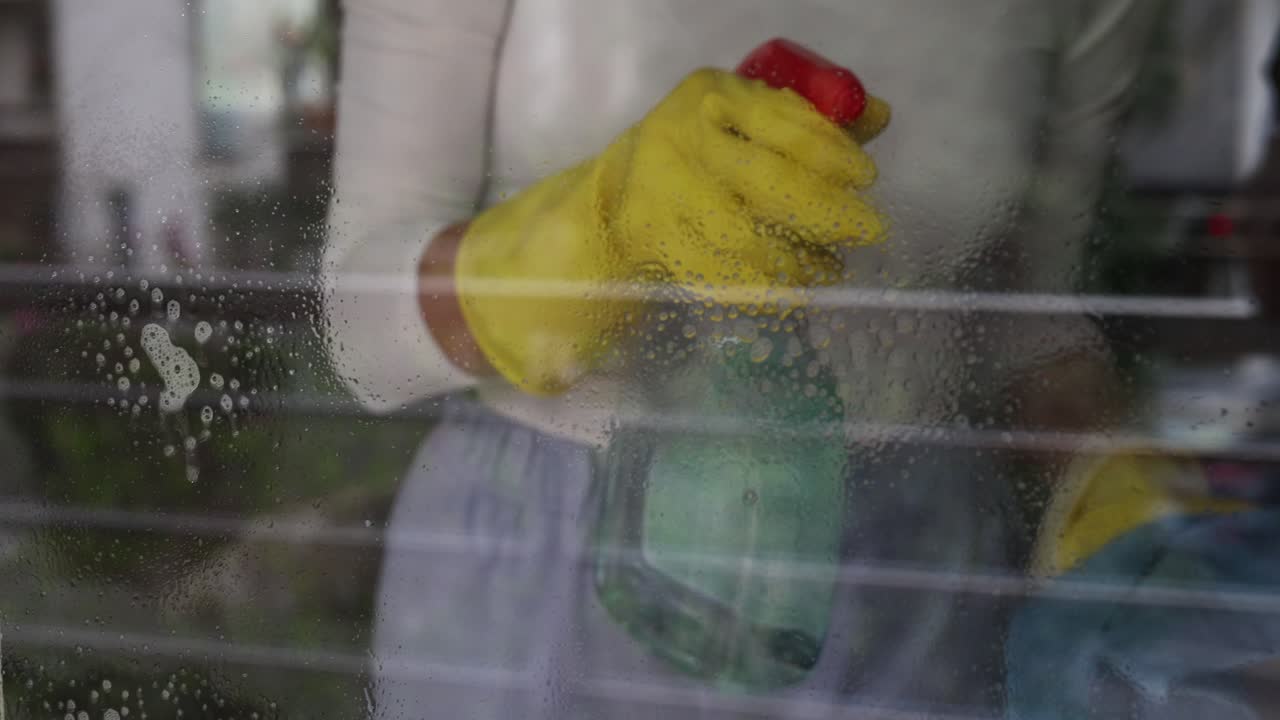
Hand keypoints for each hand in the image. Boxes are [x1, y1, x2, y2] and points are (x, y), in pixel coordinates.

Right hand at [456, 68, 888, 394]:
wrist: (593, 216)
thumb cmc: (686, 168)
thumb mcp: (736, 130)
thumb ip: (803, 121)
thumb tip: (876, 116)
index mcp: (707, 96)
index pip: (784, 121)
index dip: (832, 152)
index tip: (866, 178)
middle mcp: (680, 138)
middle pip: (771, 182)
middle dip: (827, 214)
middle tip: (868, 234)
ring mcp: (660, 193)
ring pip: (749, 238)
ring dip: (799, 263)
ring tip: (828, 275)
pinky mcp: (648, 243)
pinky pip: (720, 274)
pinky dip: (763, 290)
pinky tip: (790, 295)